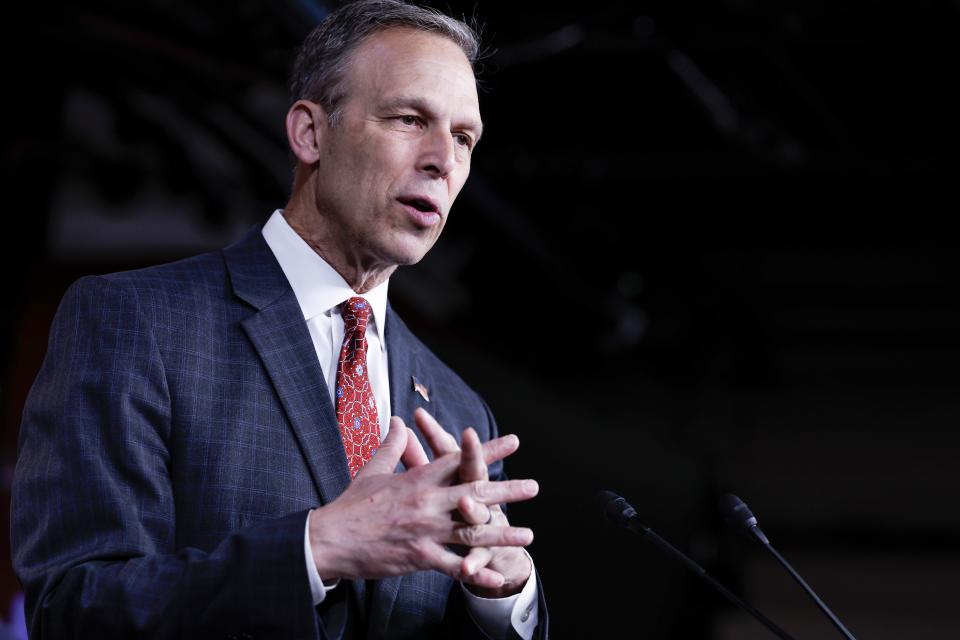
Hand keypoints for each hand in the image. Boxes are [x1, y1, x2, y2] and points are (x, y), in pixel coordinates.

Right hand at [308, 420, 537, 589]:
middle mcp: (427, 502)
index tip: (512, 442)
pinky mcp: (419, 556)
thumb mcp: (372, 470)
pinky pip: (452, 565)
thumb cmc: (352, 505)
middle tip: (532, 487)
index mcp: (418, 479)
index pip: (458, 460)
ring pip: (471, 531)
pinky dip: (474, 573)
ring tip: (527, 535)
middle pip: (474, 493)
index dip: (487, 450)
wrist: (330, 539)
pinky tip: (495, 578)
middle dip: (506, 490)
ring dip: (501, 533)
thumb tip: (399, 421)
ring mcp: (425, 530)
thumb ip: (392, 446)